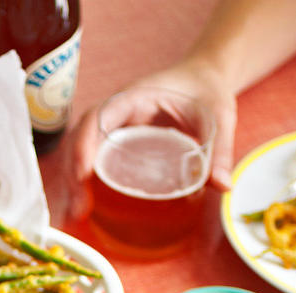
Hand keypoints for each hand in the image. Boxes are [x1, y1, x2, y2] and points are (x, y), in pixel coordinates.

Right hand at [70, 62, 236, 219]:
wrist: (203, 78)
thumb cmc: (207, 90)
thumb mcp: (219, 117)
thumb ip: (220, 151)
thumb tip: (223, 187)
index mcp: (136, 96)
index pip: (100, 115)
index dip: (86, 142)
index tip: (83, 172)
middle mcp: (117, 109)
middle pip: (81, 136)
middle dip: (73, 171)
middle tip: (78, 206)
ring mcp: (113, 124)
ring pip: (81, 148)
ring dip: (72, 179)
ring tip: (77, 211)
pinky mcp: (116, 138)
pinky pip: (92, 155)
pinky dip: (83, 178)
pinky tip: (85, 202)